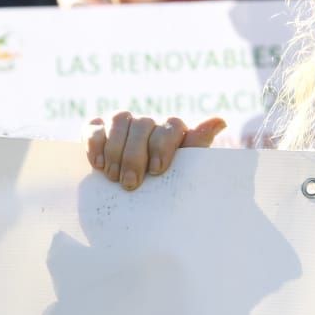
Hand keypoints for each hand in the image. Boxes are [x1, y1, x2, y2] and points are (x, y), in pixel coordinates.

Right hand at [87, 111, 226, 189]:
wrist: (135, 194)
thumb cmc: (166, 182)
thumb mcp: (184, 169)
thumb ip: (198, 144)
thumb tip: (220, 120)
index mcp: (172, 130)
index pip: (171, 126)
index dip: (163, 145)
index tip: (157, 170)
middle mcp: (147, 122)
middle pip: (142, 125)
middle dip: (134, 156)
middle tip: (130, 183)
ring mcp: (121, 122)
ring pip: (119, 122)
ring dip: (115, 151)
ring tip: (113, 177)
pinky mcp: (97, 127)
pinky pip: (94, 127)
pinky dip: (94, 143)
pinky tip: (98, 163)